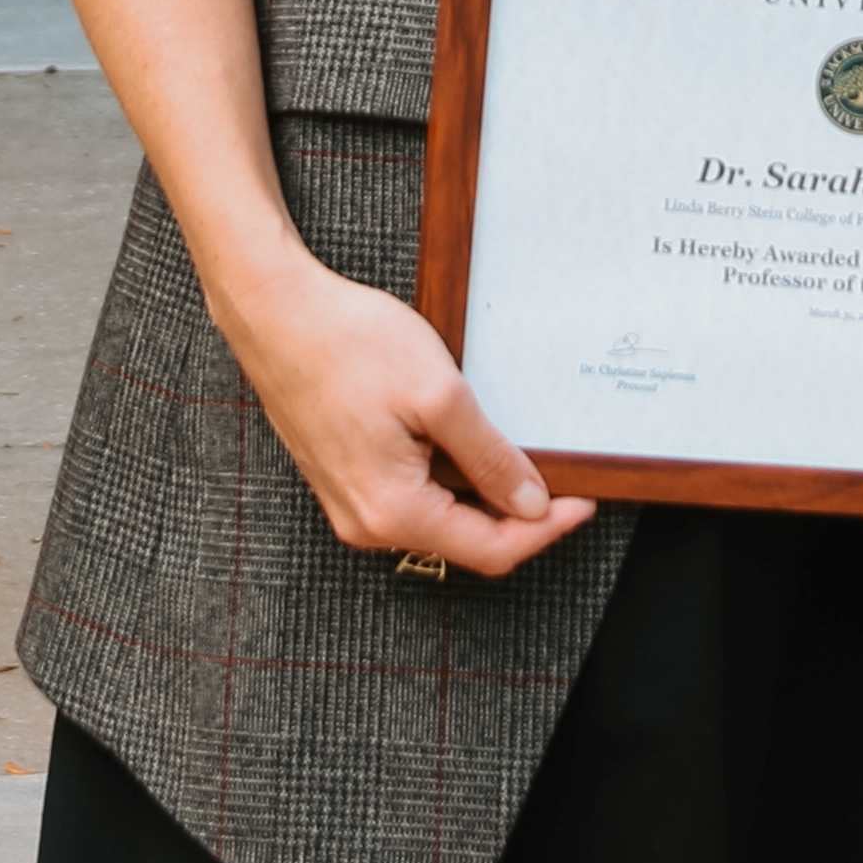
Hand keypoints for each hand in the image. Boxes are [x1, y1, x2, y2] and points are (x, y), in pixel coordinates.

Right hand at [211, 249, 596, 577]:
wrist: (275, 313)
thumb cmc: (349, 345)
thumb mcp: (439, 396)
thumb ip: (488, 458)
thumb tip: (530, 504)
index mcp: (393, 512)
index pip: (491, 549)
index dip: (546, 530)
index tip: (587, 500)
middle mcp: (367, 524)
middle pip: (465, 540)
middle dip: (519, 514)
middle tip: (565, 475)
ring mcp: (352, 504)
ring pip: (440, 518)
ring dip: (484, 493)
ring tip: (523, 453)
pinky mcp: (346, 478)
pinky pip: (413, 496)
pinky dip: (451, 479)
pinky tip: (470, 443)